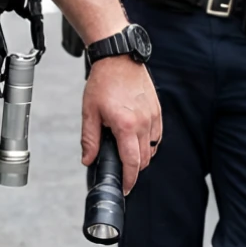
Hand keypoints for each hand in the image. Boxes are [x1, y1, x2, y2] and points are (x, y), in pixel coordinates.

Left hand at [81, 56, 161, 192]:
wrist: (118, 59)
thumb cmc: (103, 82)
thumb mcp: (89, 112)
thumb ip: (89, 139)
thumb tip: (88, 160)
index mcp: (125, 125)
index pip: (132, 162)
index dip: (129, 179)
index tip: (125, 187)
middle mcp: (143, 123)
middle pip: (144, 159)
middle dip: (134, 170)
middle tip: (122, 171)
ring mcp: (153, 117)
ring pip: (152, 148)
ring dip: (141, 156)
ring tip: (126, 153)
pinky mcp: (157, 110)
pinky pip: (157, 136)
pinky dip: (148, 143)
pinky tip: (136, 140)